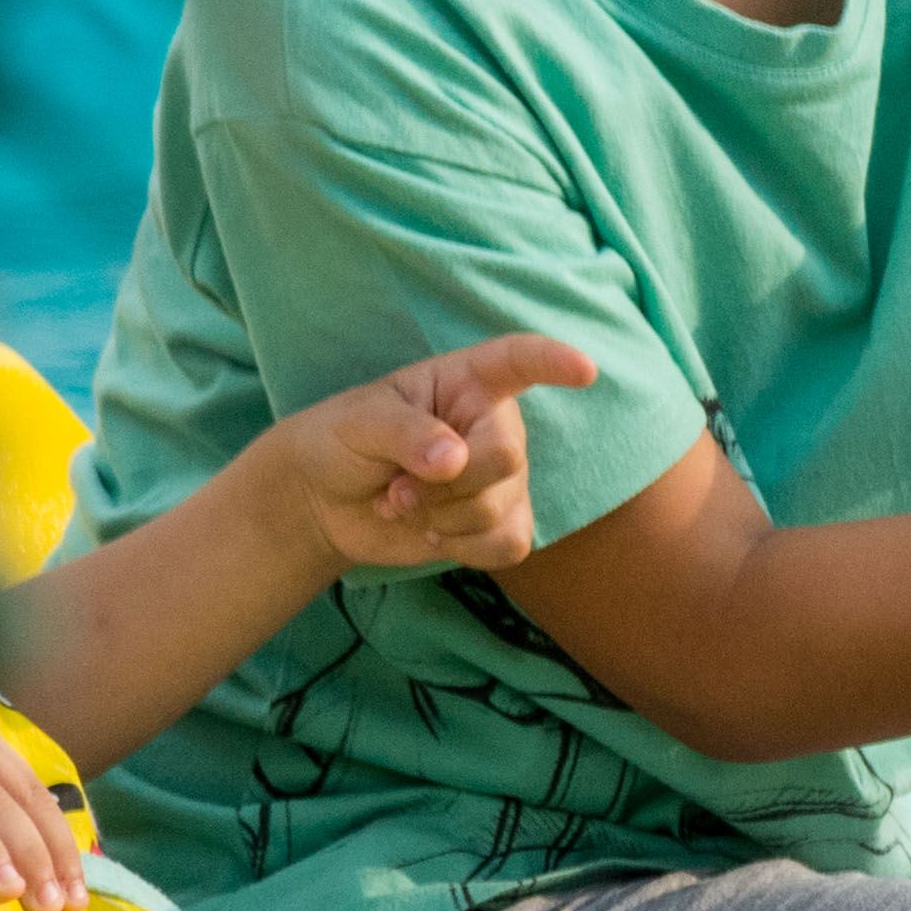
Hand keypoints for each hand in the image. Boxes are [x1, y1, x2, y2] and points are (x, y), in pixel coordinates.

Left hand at [275, 331, 601, 571]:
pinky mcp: (499, 522)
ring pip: (501, 508)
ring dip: (442, 519)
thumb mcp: (361, 422)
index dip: (554, 362)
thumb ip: (407, 433)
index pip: (518, 361)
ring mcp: (501, 475)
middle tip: (397, 490)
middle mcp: (494, 424)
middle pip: (505, 457)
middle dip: (445, 487)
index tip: (585, 370)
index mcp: (466, 381)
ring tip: (402, 506)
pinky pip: (512, 543)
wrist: (325, 502)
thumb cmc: (343, 441)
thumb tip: (455, 460)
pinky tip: (433, 533)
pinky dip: (466, 548)